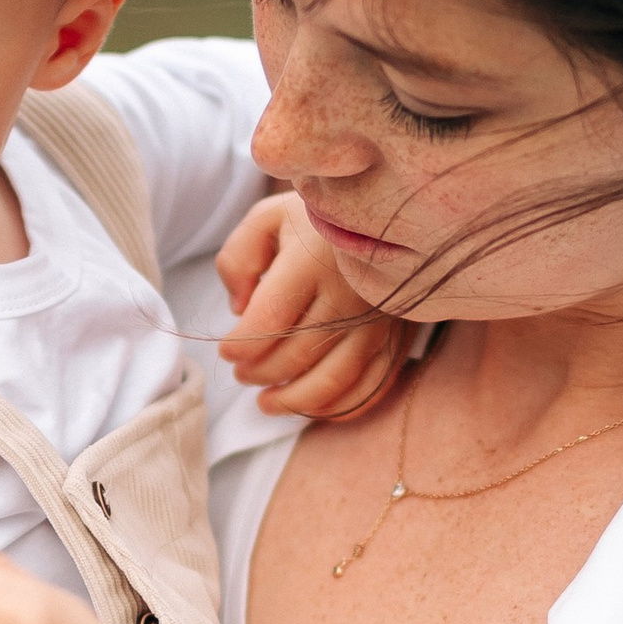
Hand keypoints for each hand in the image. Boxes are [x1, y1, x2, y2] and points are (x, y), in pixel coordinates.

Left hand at [215, 191, 409, 422]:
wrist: (389, 216)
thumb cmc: (315, 221)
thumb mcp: (267, 219)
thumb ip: (238, 258)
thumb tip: (239, 309)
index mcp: (313, 260)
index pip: (268, 320)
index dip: (240, 346)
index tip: (226, 350)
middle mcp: (350, 294)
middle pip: (297, 354)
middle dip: (259, 373)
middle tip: (241, 374)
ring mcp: (378, 321)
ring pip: (333, 381)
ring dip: (293, 401)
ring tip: (266, 402)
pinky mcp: (397, 338)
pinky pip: (369, 388)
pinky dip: (336, 407)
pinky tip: (309, 405)